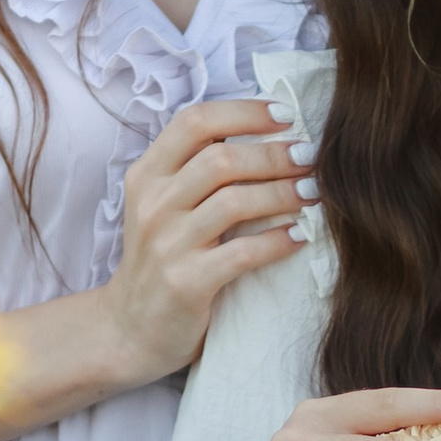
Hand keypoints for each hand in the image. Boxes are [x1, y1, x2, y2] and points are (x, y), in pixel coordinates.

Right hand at [101, 99, 305, 385]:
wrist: (128, 328)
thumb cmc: (161, 259)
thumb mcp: (164, 206)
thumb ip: (197, 171)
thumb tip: (267, 135)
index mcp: (147, 174)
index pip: (195, 122)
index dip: (244, 112)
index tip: (285, 116)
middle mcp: (152, 203)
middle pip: (221, 160)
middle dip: (275, 155)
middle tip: (310, 158)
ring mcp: (166, 243)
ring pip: (234, 202)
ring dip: (283, 193)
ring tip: (313, 193)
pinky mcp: (186, 282)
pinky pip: (243, 252)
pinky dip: (278, 241)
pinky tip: (300, 236)